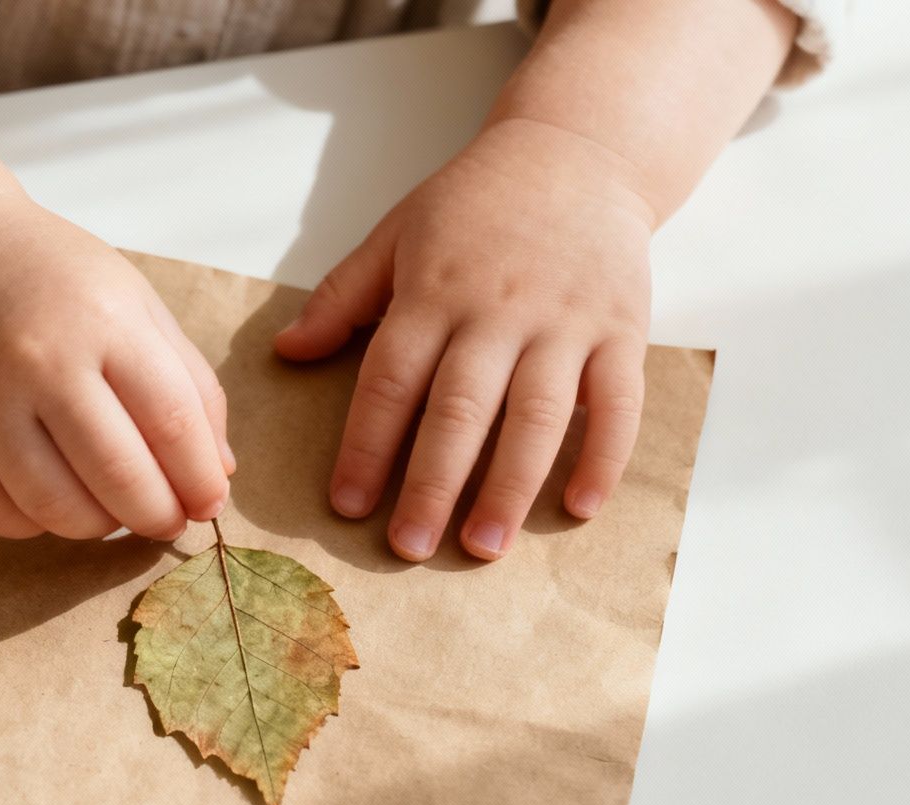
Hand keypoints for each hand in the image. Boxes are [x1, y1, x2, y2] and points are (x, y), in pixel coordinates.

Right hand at [0, 192, 234, 540]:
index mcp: (104, 320)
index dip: (199, 480)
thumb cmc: (50, 278)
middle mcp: (39, 358)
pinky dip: (32, 526)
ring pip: (56, 508)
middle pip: (119, 476)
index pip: (172, 423)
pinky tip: (49, 500)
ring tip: (109, 511)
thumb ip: (189, 383)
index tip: (208, 503)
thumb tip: (218, 474)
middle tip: (166, 519)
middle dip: (157, 516)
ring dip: (98, 527)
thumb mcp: (135, 303)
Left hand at [274, 117, 654, 561]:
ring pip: (536, 417)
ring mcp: (565, 323)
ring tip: (483, 546)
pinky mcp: (622, 329)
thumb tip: (287, 352)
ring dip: (509, 486)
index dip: (365, 446)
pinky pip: (617, 403)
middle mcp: (498, 311)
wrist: (578, 151)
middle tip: (409, 547)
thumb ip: (343, 297)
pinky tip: (578, 507)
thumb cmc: (477, 202)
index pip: (391, 381)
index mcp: (434, 291)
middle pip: (459, 410)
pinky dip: (603, 457)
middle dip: (431, 484)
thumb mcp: (397, 234)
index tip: (346, 505)